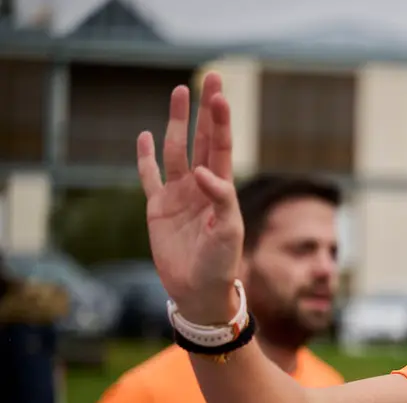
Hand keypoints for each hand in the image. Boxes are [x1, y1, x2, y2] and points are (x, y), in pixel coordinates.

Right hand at [137, 72, 244, 323]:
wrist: (199, 290)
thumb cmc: (221, 264)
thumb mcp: (228, 232)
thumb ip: (221, 199)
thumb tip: (204, 172)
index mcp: (221, 190)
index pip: (221, 147)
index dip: (220, 121)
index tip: (220, 95)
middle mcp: (200, 187)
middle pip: (202, 139)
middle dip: (205, 110)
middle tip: (210, 77)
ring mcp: (178, 195)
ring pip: (176, 151)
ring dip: (178, 123)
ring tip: (180, 92)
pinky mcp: (158, 208)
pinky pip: (150, 177)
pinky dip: (146, 157)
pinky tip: (146, 136)